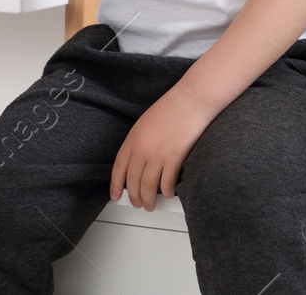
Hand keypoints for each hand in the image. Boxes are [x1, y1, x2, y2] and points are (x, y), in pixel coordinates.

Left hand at [110, 89, 219, 210]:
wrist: (190, 100)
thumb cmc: (172, 108)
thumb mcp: (146, 123)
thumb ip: (139, 142)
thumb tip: (138, 161)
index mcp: (132, 138)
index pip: (119, 168)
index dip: (116, 185)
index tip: (115, 195)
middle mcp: (142, 148)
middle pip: (133, 181)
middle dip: (134, 197)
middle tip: (137, 204)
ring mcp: (158, 154)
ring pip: (148, 186)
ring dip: (149, 200)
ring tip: (150, 205)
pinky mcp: (175, 158)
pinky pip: (167, 183)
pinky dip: (167, 192)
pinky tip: (168, 194)